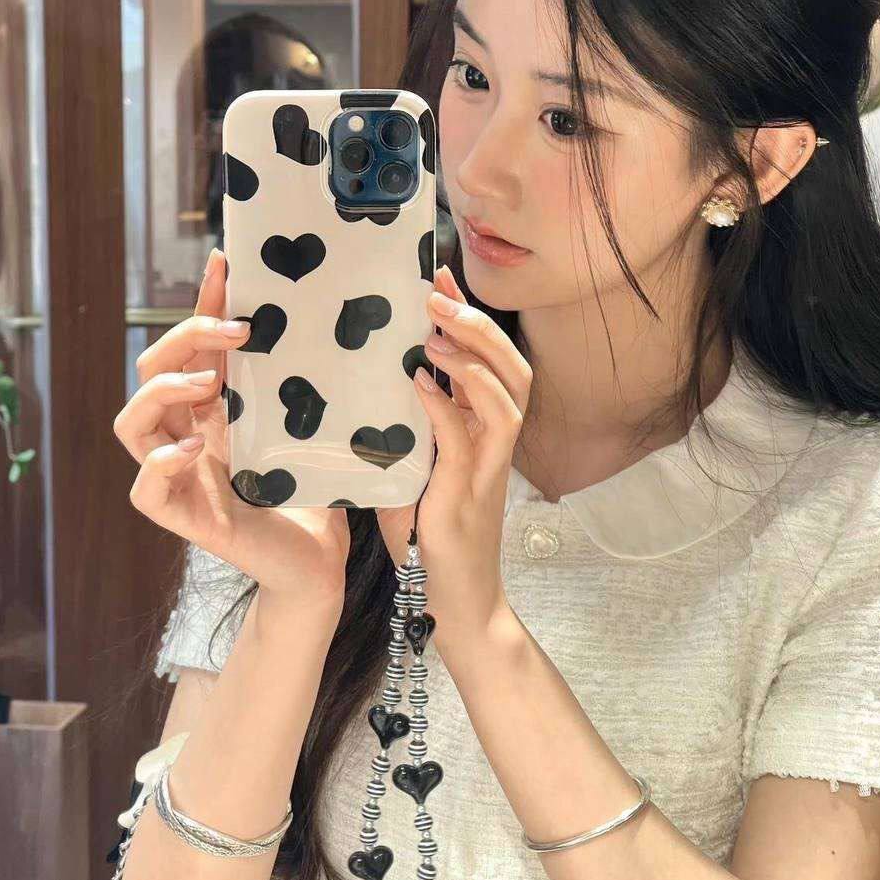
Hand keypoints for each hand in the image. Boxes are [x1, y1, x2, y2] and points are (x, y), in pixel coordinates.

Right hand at [114, 248, 349, 603]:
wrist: (317, 563)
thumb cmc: (313, 496)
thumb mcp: (307, 428)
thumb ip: (300, 384)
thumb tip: (327, 318)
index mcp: (212, 411)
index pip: (192, 346)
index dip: (201, 301)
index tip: (225, 261)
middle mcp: (186, 437)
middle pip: (151, 371)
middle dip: (184, 337)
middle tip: (236, 329)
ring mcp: (177, 477)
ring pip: (130, 423)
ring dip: (162, 392)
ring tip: (204, 383)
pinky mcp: (180, 517)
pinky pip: (143, 487)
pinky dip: (162, 462)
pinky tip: (196, 450)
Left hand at [375, 264, 531, 652]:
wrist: (451, 601)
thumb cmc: (428, 536)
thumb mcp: (411, 469)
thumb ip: (402, 429)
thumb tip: (366, 383)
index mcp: (483, 432)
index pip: (489, 361)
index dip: (469, 317)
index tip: (439, 278)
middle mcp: (495, 444)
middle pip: (513, 368)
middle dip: (480, 325)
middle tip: (438, 291)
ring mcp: (488, 469)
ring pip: (506, 396)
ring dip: (474, 358)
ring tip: (437, 329)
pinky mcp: (469, 495)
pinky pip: (465, 439)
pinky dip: (446, 405)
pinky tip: (421, 380)